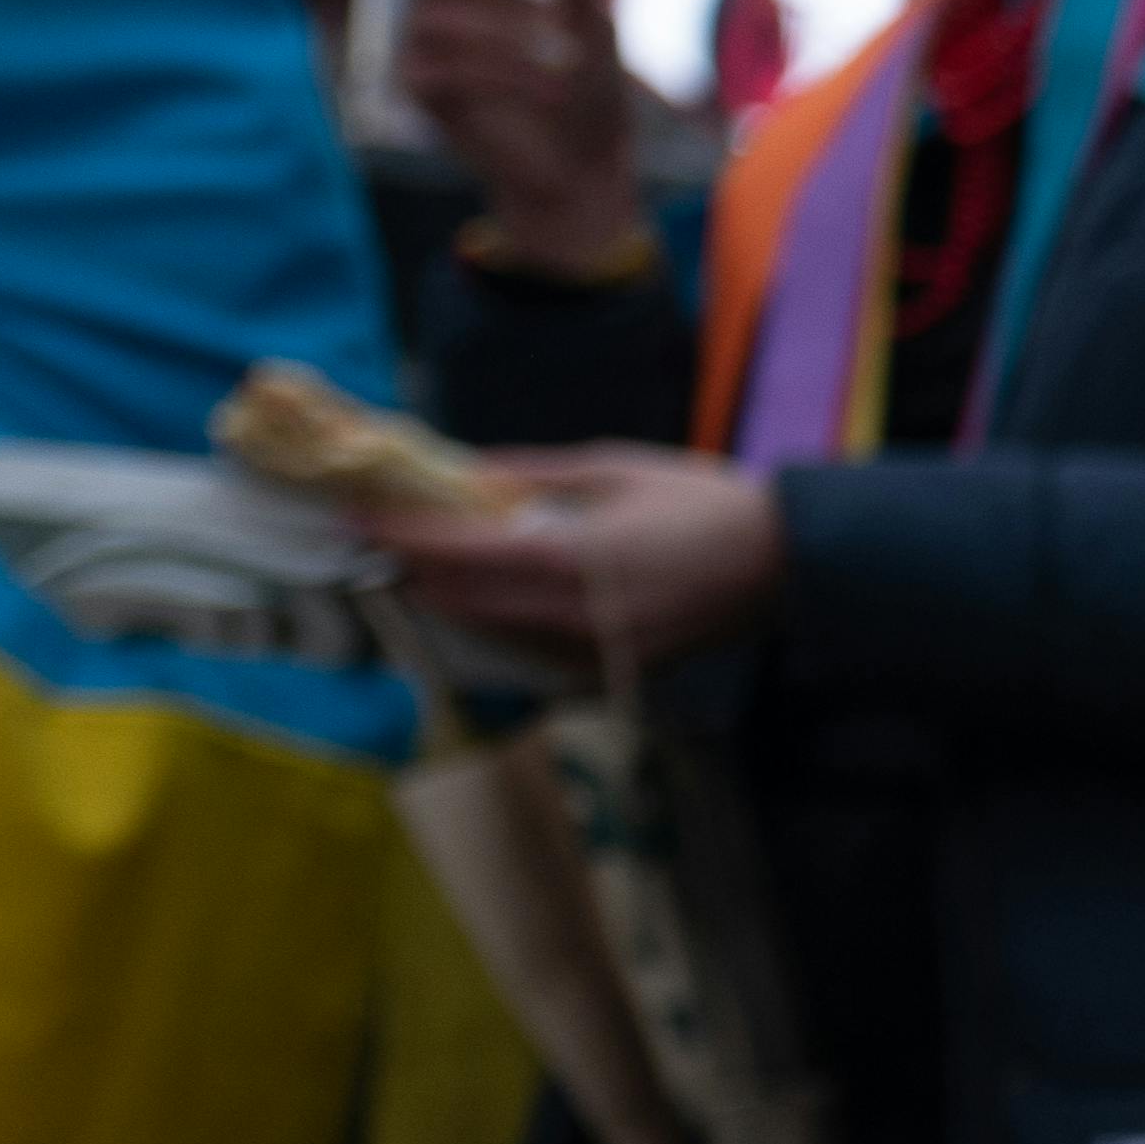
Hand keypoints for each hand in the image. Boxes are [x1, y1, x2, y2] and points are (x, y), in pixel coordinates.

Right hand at [329, 0, 653, 274]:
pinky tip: (551, 87)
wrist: (585, 159)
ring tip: (567, 61)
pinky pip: (447, 68)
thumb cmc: (587, 77)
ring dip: (514, 37)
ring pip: (445, 18)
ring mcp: (417, 41)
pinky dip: (507, 75)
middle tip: (558, 5)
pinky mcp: (416, 89)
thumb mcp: (590, 10)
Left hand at [377, 440, 785, 663]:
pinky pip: (536, 658)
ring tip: (423, 575)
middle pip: (466, 602)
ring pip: (497, 636)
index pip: (462, 553)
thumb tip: (467, 476)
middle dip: (416, 572)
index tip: (358, 518)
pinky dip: (502, 631)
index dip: (403, 537)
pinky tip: (489, 609)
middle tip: (378, 544)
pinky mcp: (616, 675)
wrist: (787, 564)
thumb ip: (535, 476)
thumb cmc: (706, 502)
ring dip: (454, 605)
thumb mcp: (617, 468)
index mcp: (575, 555)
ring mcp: (595, 654)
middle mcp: (576, 615)